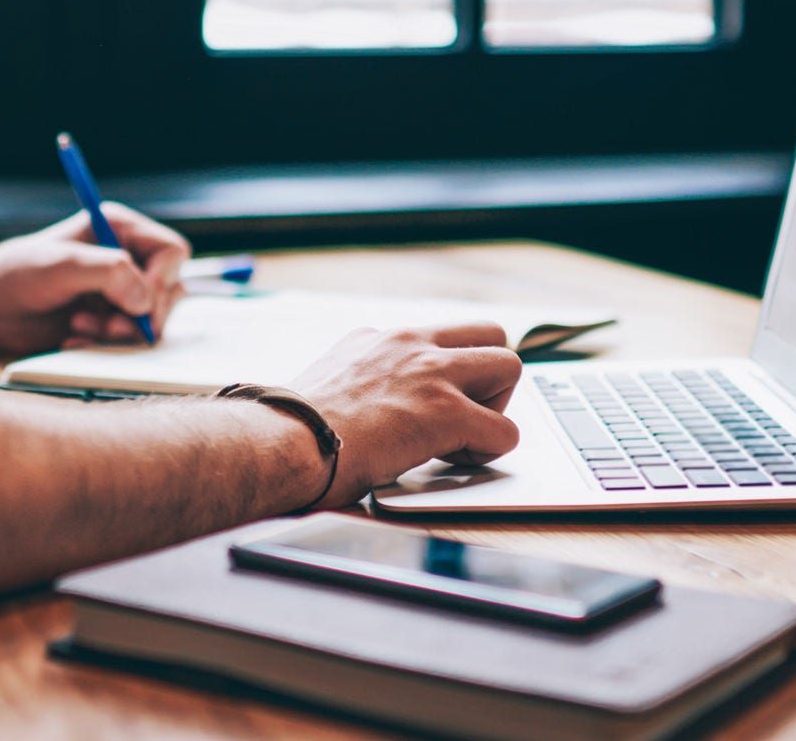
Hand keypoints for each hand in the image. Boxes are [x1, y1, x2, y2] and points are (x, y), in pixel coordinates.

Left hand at [0, 203, 189, 354]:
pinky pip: (131, 339)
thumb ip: (111, 273)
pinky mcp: (109, 320)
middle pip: (170, 289)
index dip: (163, 279)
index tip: (140, 303)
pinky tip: (75, 340)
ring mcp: (119, 291)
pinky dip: (108, 345)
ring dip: (123, 332)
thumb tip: (146, 300)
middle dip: (142, 314)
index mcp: (120, 228)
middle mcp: (126, 257)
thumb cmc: (18, 274)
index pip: (171, 252)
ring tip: (82, 329)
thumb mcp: (64, 265)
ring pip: (152, 318)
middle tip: (110, 328)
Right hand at [288, 323, 522, 508]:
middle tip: (463, 415)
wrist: (285, 441)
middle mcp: (410, 343)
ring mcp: (431, 373)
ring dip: (496, 407)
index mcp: (380, 338)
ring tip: (462, 438)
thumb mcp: (331, 381)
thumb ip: (363, 381)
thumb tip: (369, 407)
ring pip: (510, 365)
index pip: (440, 336)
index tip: (430, 403)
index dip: (447, 373)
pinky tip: (452, 462)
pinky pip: (505, 430)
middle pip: (491, 333)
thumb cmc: (294, 428)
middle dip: (488, 377)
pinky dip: (489, 451)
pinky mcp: (446, 412)